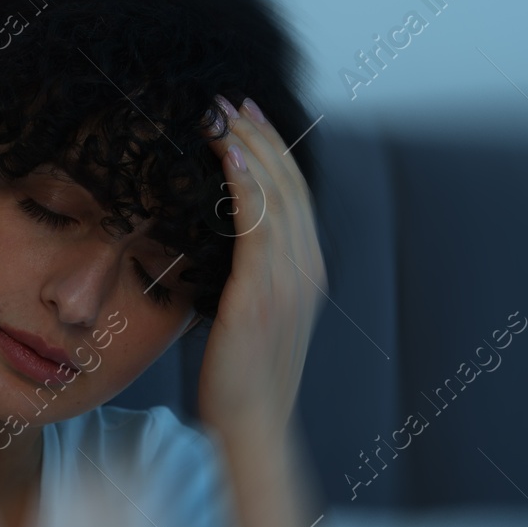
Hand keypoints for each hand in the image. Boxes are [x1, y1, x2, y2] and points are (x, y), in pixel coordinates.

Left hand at [196, 95, 326, 438]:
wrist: (251, 427)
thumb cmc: (241, 380)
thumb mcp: (250, 318)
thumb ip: (247, 279)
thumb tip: (223, 248)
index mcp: (306, 274)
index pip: (294, 196)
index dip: (273, 152)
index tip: (245, 119)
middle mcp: (305, 270)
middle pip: (289, 184)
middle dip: (261, 135)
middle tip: (229, 99)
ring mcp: (288, 282)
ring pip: (276, 194)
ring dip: (249, 146)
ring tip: (221, 112)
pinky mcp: (261, 295)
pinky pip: (258, 224)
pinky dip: (247, 183)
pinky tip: (228, 153)